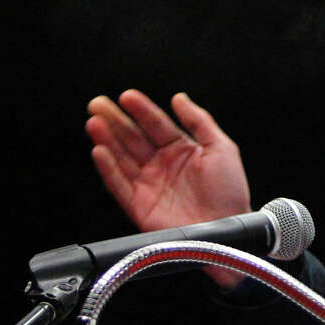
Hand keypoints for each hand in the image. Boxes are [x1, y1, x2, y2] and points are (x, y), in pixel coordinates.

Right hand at [86, 89, 251, 286]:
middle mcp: (162, 165)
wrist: (227, 228)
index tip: (127, 96)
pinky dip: (108, 168)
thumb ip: (199, 121)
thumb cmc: (230, 192)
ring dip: (107, 140)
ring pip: (122, 158)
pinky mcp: (139, 205)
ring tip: (94, 122)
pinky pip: (119, 184)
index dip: (141, 110)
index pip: (157, 125)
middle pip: (134, 138)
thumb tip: (179, 98)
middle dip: (116, 121)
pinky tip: (99, 151)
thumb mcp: (221, 148)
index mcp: (182, 150)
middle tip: (98, 104)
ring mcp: (149, 184)